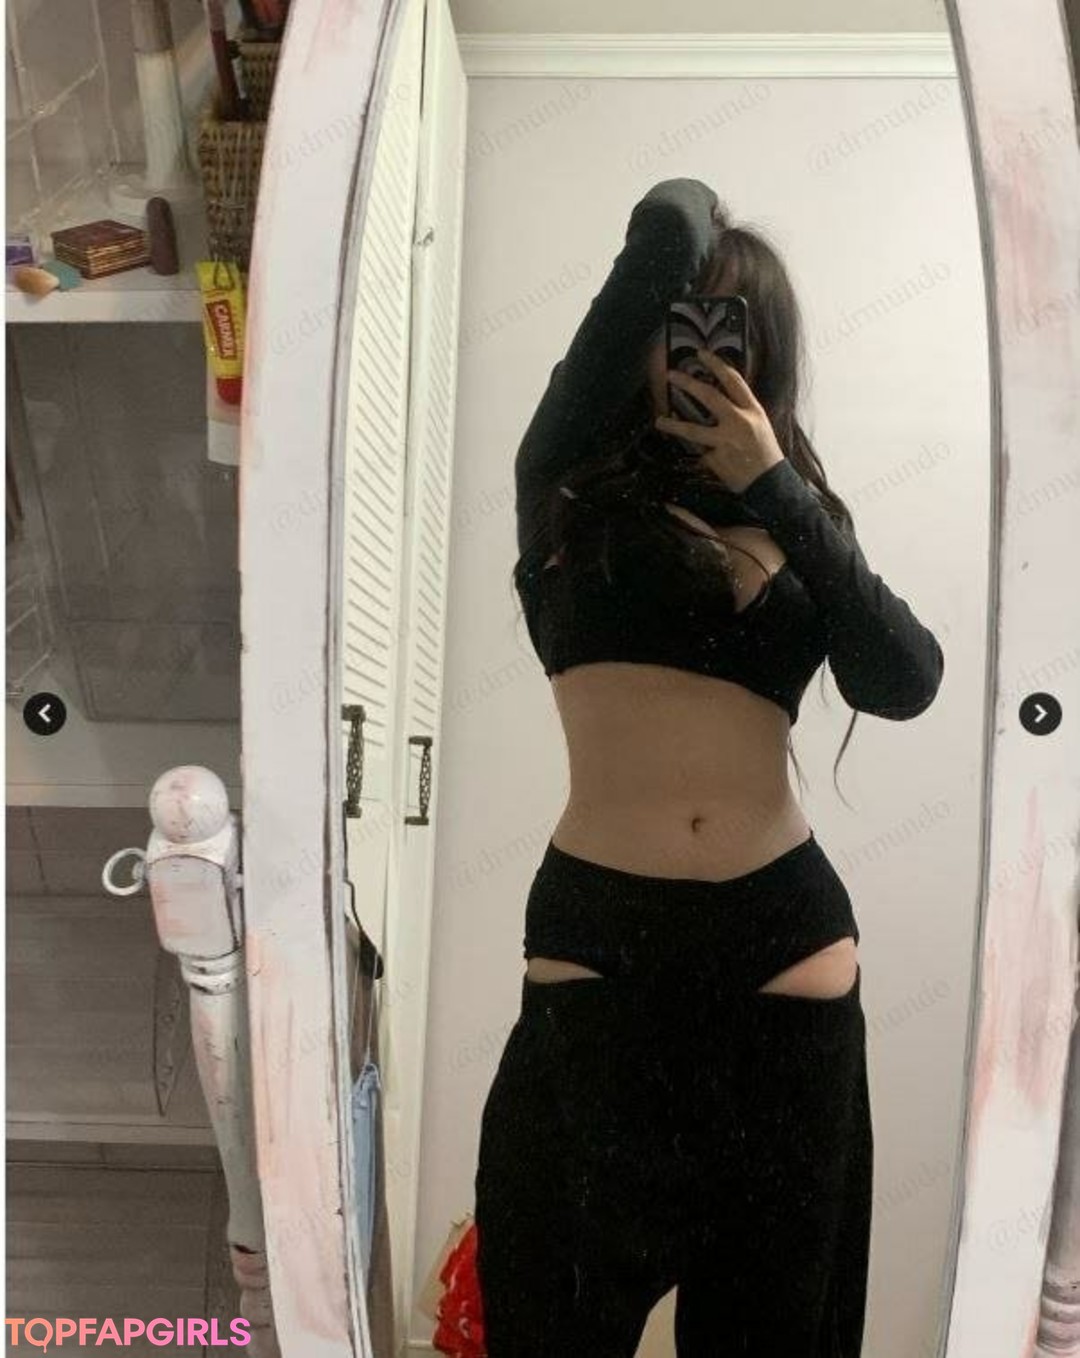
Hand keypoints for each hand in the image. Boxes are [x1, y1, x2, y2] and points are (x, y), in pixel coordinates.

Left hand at [655, 349, 784, 493]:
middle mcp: (739, 422)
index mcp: (753, 411)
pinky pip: (702, 453)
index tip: (701, 354)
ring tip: (659, 421)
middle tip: (672, 375)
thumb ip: (741, 411)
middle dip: (688, 383)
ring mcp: (725, 441)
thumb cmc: (765, 453)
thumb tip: (717, 399)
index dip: (716, 364)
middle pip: (709, 396)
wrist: (770, 483)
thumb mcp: (760, 425)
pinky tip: (707, 461)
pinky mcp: (716, 459)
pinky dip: (702, 456)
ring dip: (673, 425)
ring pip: (692, 430)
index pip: (733, 381)